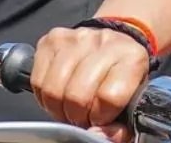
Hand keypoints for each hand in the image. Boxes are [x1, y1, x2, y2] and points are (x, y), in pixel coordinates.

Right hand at [30, 26, 148, 136]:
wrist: (116, 43)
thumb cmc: (121, 77)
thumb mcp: (131, 101)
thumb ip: (120, 126)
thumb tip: (96, 135)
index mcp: (132, 58)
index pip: (109, 96)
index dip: (100, 116)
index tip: (100, 118)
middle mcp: (106, 42)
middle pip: (77, 94)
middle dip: (77, 115)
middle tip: (82, 116)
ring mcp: (78, 38)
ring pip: (54, 88)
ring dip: (58, 107)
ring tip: (69, 107)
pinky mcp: (53, 39)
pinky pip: (38, 80)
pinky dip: (44, 95)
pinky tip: (59, 93)